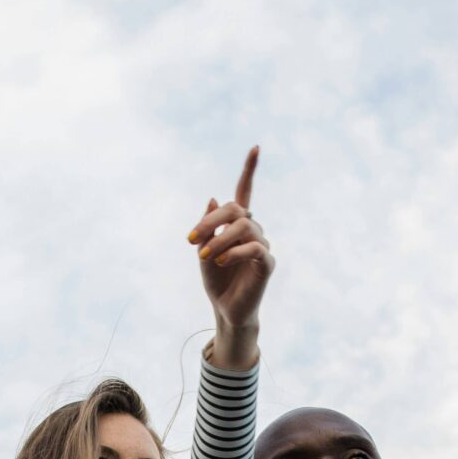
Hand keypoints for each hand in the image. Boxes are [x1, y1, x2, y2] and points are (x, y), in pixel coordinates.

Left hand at [187, 146, 270, 365]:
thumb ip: (207, 227)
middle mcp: (253, 231)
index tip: (255, 147)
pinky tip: (220, 262)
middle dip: (210, 221)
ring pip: (243, 228)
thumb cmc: (216, 282)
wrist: (225, 310)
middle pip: (235, 209)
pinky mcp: (267, 263)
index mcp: (237, 225)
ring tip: (205, 256)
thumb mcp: (203, 252)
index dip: (249, 170)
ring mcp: (262, 245)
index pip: (245, 192)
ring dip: (220, 240)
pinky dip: (234, 252)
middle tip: (190, 240)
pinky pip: (253, 248)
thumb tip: (213, 199)